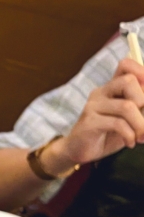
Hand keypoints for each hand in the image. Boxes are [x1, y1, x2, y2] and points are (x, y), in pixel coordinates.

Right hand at [44, 58, 143, 172]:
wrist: (79, 150)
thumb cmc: (107, 134)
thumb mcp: (129, 118)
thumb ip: (140, 105)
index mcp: (112, 88)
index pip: (125, 65)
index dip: (142, 72)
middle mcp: (101, 92)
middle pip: (128, 81)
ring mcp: (93, 106)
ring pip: (127, 106)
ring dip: (140, 125)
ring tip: (141, 138)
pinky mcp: (89, 122)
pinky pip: (117, 124)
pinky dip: (129, 135)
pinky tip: (129, 142)